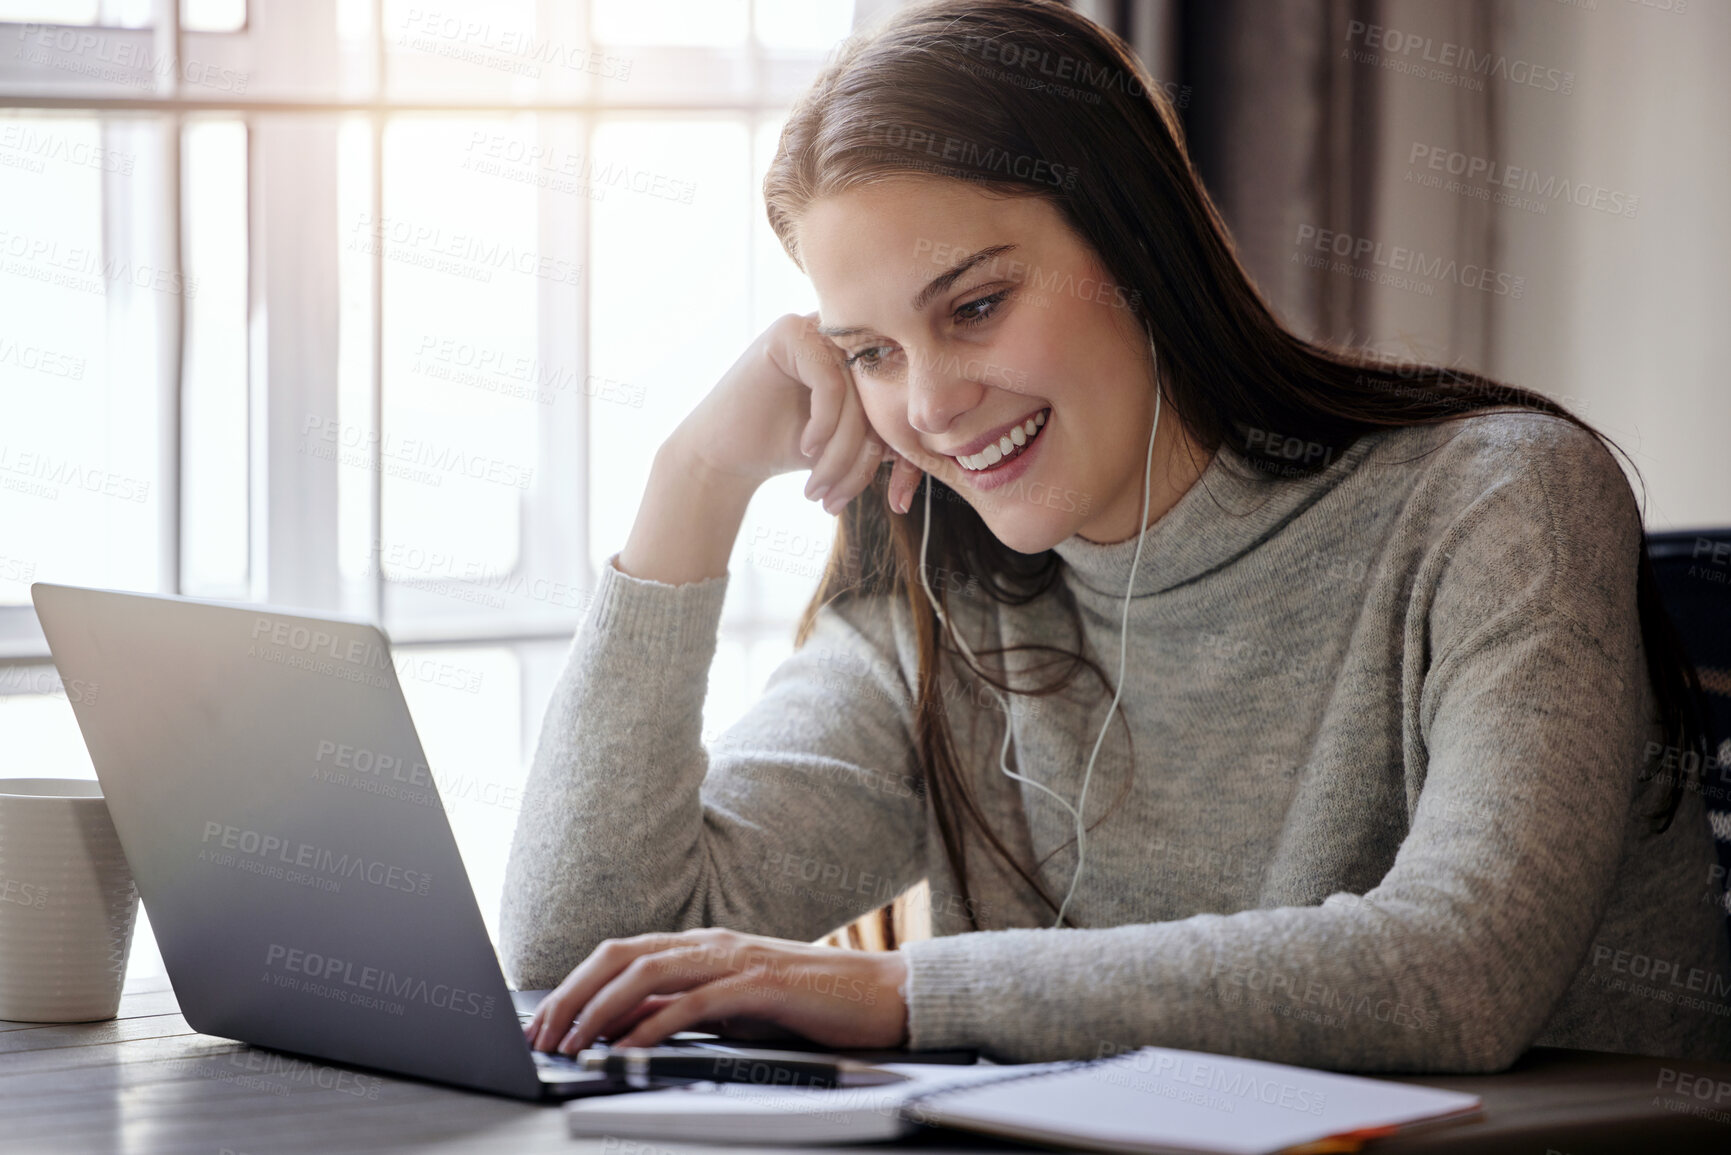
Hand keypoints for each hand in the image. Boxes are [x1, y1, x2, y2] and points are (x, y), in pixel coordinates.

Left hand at [523, 928, 909, 1054]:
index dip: (574, 985)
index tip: (543, 1022)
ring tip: (574, 1044)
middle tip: (542, 1035)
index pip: (619, 954)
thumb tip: (626, 1031)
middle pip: (620, 956)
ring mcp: (736, 960)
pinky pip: (695, 1002)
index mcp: (702, 945)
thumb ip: (684, 1010)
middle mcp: (712, 943)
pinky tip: (630, 1048)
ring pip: (648, 973)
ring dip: (601, 1010)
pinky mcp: (761, 986)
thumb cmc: (810, 1004)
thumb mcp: (734, 1009)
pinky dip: (655, 1024)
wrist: (882, 994)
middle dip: (572, 995)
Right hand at [670, 313, 923, 515]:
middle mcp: (843, 336)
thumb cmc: (785, 449)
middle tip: (834, 500)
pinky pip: (831, 383)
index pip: (899, 404)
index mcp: (863, 358)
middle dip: (860, 461)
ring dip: (839, 454)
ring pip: (855, 399)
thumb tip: (935, 440)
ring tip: (818, 490)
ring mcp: (815, 328)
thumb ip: (888, 432)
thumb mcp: (850, 443)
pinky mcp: (789, 333)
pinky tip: (805, 449)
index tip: (894, 500)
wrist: (722, 456)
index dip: (899, 454)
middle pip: (878, 401)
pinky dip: (823, 425)